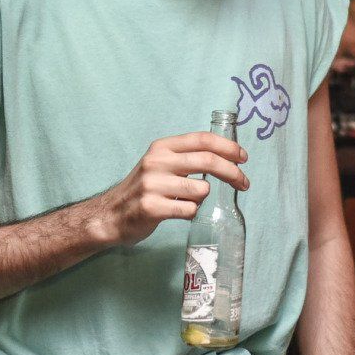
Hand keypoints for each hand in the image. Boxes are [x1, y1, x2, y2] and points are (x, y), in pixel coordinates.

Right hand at [91, 133, 248, 248]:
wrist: (111, 214)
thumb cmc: (143, 189)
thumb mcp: (160, 164)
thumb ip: (186, 157)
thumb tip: (227, 157)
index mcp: (162, 147)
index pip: (202, 139)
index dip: (228, 147)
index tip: (243, 158)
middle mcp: (157, 161)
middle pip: (208, 161)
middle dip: (233, 173)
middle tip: (244, 184)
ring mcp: (153, 184)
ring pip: (201, 189)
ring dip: (202, 198)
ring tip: (187, 201)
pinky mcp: (152, 207)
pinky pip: (189, 210)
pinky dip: (191, 213)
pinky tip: (178, 212)